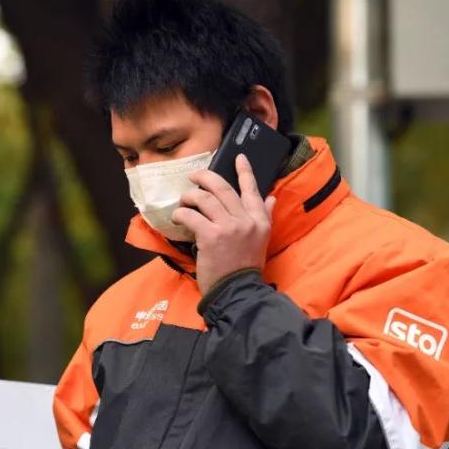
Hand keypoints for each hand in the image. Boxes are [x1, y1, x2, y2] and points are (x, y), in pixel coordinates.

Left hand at [171, 154, 275, 293]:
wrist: (237, 290)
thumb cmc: (245, 267)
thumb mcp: (261, 240)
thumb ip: (265, 217)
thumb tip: (271, 198)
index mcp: (259, 220)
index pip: (252, 190)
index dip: (245, 171)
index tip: (239, 157)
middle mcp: (246, 220)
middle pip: (223, 188)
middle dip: (204, 178)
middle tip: (193, 177)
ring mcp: (229, 227)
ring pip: (204, 198)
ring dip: (189, 197)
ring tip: (183, 203)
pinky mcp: (211, 236)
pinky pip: (191, 215)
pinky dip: (181, 214)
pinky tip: (177, 218)